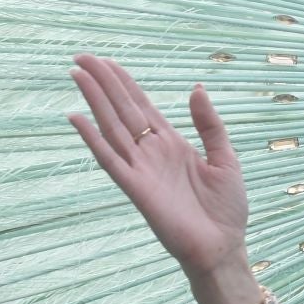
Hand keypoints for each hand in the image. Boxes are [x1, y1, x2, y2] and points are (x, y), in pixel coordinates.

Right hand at [68, 55, 256, 303]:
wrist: (224, 247)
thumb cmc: (227, 209)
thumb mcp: (226, 159)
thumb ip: (210, 126)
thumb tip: (196, 88)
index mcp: (172, 144)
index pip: (142, 106)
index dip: (124, 83)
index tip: (106, 61)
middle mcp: (152, 153)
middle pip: (122, 110)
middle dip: (103, 83)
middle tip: (81, 56)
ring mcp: (142, 170)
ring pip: (112, 128)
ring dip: (94, 101)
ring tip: (77, 74)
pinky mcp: (136, 189)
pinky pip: (109, 160)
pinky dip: (92, 139)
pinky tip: (75, 118)